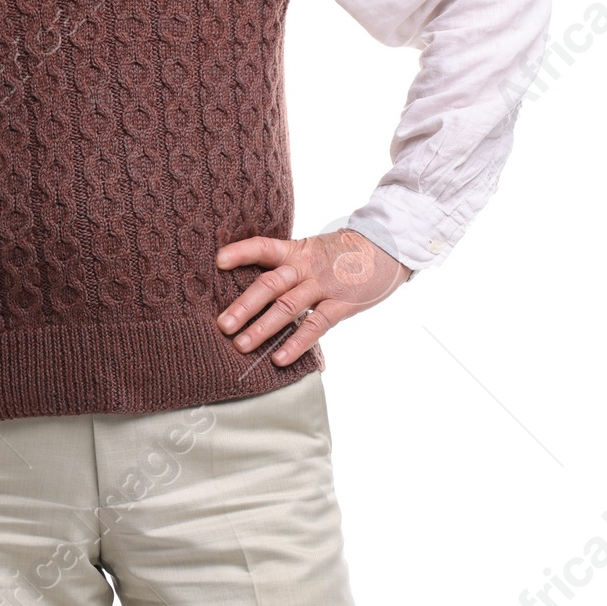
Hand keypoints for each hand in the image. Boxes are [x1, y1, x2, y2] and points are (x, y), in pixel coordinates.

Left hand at [215, 229, 410, 365]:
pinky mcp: (341, 304)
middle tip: (222, 325)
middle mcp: (306, 268)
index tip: (218, 261)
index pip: (264, 247)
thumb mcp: (314, 251)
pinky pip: (315, 325)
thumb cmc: (344, 256)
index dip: (241, 252)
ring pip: (288, 306)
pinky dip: (296, 343)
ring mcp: (324, 286)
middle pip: (270, 284)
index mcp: (297, 252)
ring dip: (263, 327)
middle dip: (244, 306)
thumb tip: (255, 291)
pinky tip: (279, 358)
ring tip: (241, 346)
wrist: (388, 248)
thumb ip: (289, 267)